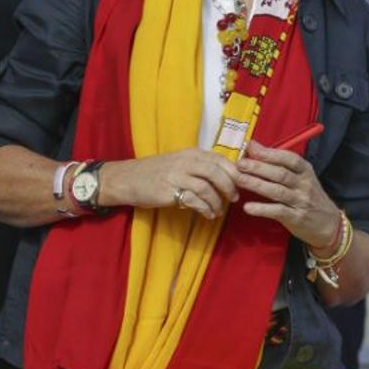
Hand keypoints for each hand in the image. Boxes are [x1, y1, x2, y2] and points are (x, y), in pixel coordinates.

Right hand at [101, 148, 238, 217]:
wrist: (127, 178)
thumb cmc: (155, 171)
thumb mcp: (179, 162)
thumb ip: (199, 166)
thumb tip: (224, 176)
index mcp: (191, 153)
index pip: (220, 159)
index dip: (234, 171)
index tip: (241, 183)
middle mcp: (185, 162)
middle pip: (216, 172)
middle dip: (229, 186)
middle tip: (234, 198)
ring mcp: (177, 176)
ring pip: (207, 188)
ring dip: (217, 202)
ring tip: (218, 211)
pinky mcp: (170, 191)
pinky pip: (194, 201)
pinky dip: (205, 209)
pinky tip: (208, 214)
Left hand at [237, 140, 341, 251]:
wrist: (328, 223)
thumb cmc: (309, 197)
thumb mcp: (302, 178)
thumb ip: (282, 165)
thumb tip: (256, 149)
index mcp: (306, 171)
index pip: (289, 158)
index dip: (269, 153)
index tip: (251, 147)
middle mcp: (304, 184)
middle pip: (280, 173)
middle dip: (259, 167)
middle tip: (240, 164)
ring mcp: (301, 201)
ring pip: (277, 191)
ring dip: (257, 185)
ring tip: (240, 180)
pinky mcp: (296, 218)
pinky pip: (278, 211)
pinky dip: (262, 209)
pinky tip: (248, 207)